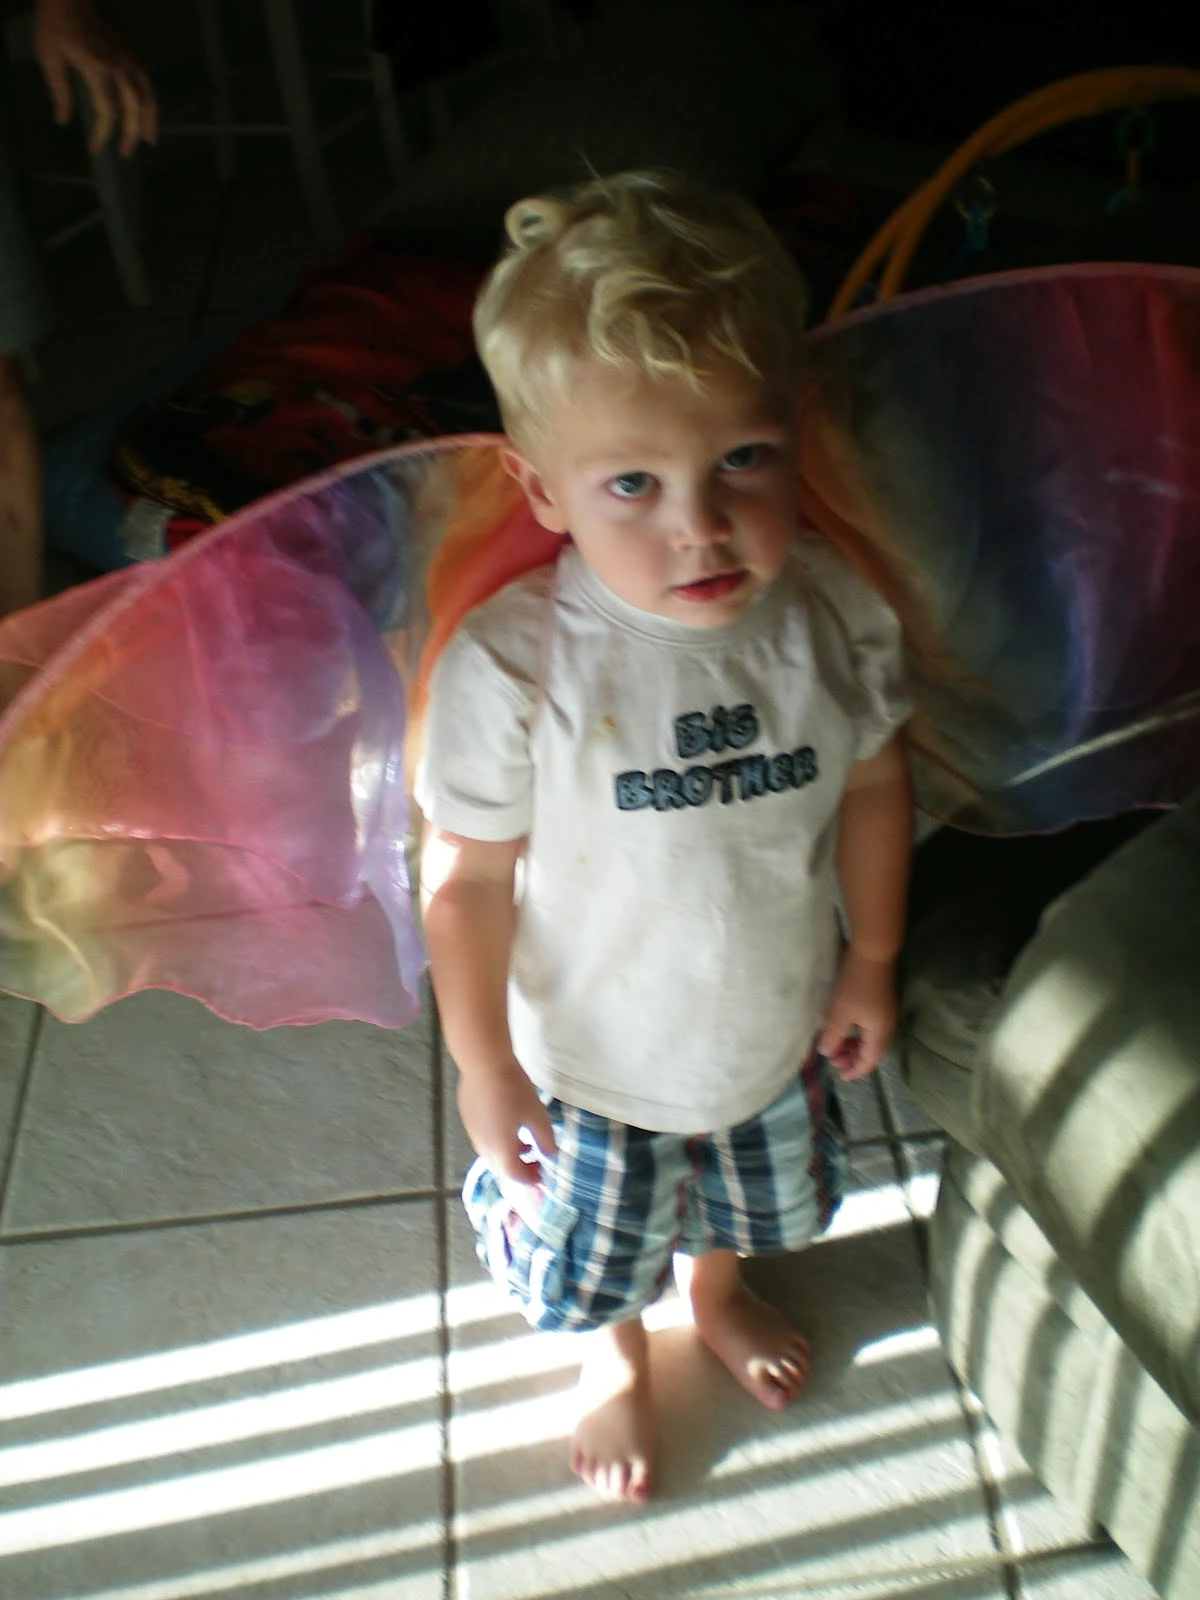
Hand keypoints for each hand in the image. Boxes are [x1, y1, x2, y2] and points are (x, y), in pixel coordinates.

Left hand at [35, 0, 156, 156]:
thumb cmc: (56, 23)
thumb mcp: (49, 55)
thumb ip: (59, 89)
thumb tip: (63, 120)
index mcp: (98, 69)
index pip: (106, 110)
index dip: (101, 132)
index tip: (94, 148)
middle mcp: (119, 67)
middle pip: (132, 108)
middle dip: (130, 133)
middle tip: (125, 153)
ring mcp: (128, 59)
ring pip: (146, 95)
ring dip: (149, 119)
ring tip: (148, 139)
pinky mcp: (129, 53)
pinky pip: (147, 81)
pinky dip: (150, 100)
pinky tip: (148, 110)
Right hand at [457, 1059, 556, 1187]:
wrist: (484, 1063)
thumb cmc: (514, 1090)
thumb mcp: (537, 1115)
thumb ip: (545, 1140)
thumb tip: (549, 1155)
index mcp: (501, 1150)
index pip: (515, 1175)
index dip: (530, 1178)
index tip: (542, 1174)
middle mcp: (483, 1146)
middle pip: (500, 1168)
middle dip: (519, 1169)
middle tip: (535, 1161)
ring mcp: (472, 1132)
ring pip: (490, 1153)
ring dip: (508, 1154)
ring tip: (524, 1142)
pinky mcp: (467, 1118)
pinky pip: (483, 1138)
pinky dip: (497, 1141)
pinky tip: (507, 1123)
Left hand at [817, 947, 896, 1080]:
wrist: (873, 952)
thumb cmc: (855, 984)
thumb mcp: (839, 1012)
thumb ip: (833, 1035)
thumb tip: (827, 1053)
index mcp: (879, 1033)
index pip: (869, 1061)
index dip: (854, 1071)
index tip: (840, 1076)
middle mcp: (886, 1026)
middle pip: (871, 1051)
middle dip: (852, 1058)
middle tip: (833, 1060)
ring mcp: (886, 1012)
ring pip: (870, 1038)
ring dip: (853, 1044)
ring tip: (836, 1044)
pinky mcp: (881, 1001)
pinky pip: (870, 1027)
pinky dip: (857, 1033)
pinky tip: (844, 1026)